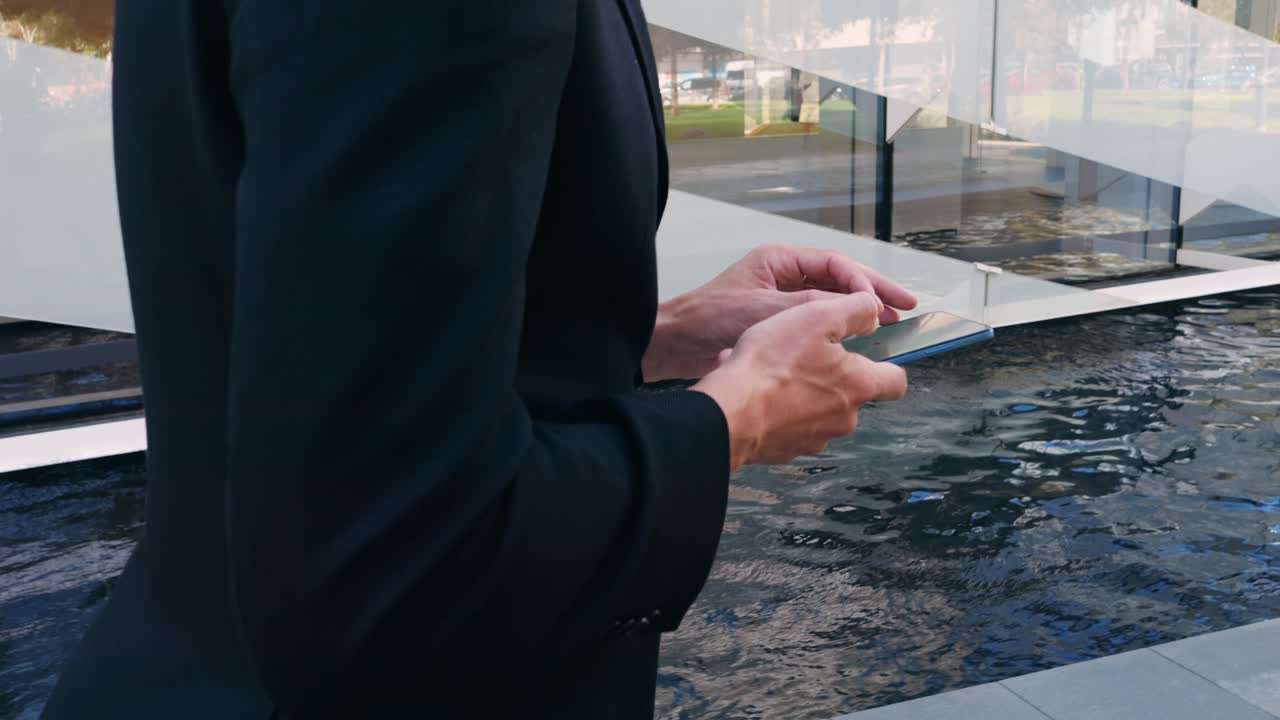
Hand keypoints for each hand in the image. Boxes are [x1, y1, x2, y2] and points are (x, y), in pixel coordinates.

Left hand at [642, 244, 916, 380]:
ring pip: (829, 302)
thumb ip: (813, 306)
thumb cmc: (710, 320)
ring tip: (890, 325)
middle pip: (838, 280)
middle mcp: (783, 275)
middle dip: (872, 293)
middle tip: (906, 307)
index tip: (890, 303)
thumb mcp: (767, 310)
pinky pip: (815, 323)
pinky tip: (854, 346)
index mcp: (780, 260)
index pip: (835, 265)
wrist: (674, 345)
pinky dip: (837, 331)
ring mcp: (779, 299)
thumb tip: (858, 307)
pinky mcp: (775, 324)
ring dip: (858, 313)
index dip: (867, 283)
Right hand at [691, 293, 907, 471]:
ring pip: (815, 409)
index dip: (886, 365)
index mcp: (859, 386)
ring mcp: (814, 438)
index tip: (871, 356)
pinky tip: (757, 390)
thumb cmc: (771, 366)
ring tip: (770, 370)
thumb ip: (855, 309)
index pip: (896, 381)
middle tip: (801, 354)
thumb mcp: (817, 316)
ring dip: (799, 390)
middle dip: (829, 375)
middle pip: (850, 394)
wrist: (729, 411)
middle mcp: (843, 418)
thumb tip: (872, 309)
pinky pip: (787, 425)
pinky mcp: (786, 449)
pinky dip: (777, 408)